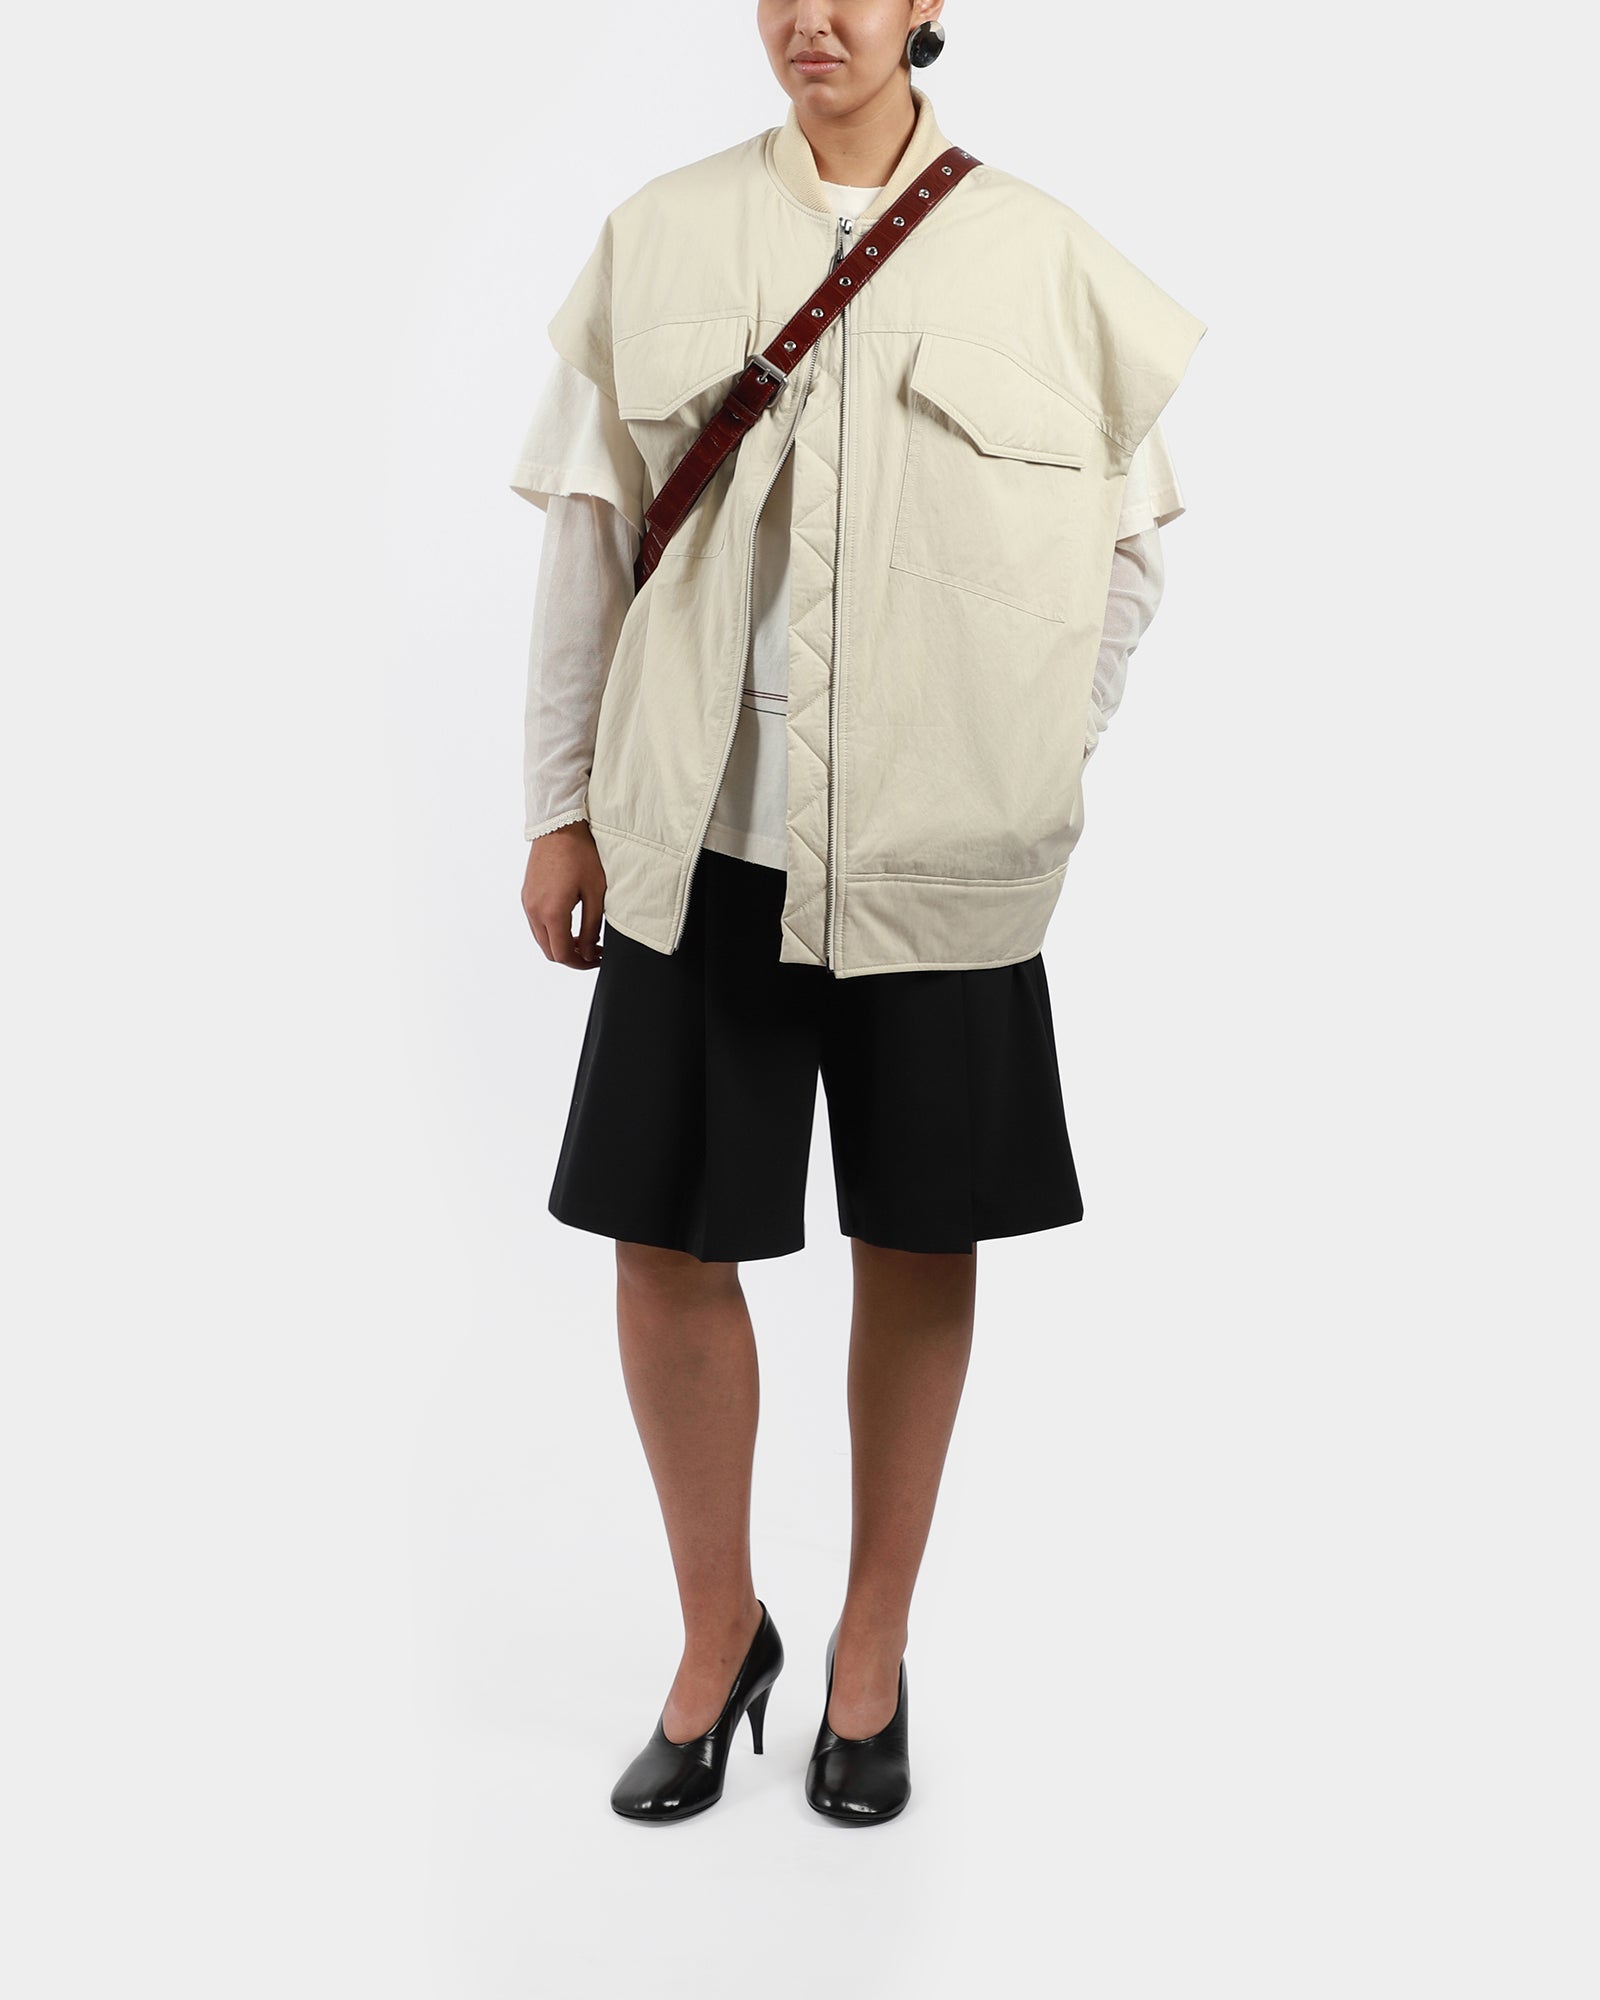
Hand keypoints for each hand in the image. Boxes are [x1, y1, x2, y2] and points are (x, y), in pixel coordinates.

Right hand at [522, 821, 606, 968]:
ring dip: (561, 944)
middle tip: (594, 952)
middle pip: (549, 951)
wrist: (559, 825)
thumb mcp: (596, 893)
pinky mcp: (526, 894)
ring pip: (542, 938)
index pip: (563, 954)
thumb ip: (591, 927)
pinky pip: (537, 923)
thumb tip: (586, 952)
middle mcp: (534, 910)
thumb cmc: (582, 854)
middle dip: (572, 957)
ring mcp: (527, 902)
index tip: (598, 959)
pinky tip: (571, 923)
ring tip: (585, 938)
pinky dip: (552, 931)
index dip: (582, 964)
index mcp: (552, 912)